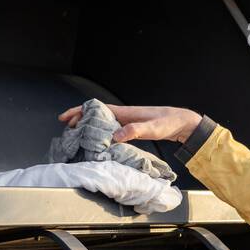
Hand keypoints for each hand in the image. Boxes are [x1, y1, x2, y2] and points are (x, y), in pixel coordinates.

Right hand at [57, 104, 201, 143]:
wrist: (183, 123)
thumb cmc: (170, 122)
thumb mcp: (153, 128)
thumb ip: (135, 131)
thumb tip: (116, 136)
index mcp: (126, 112)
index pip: (98, 109)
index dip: (81, 111)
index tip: (68, 117)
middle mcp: (124, 115)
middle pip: (96, 114)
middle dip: (80, 118)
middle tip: (66, 127)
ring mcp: (128, 121)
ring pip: (103, 122)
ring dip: (89, 126)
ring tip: (77, 134)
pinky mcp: (132, 129)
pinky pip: (111, 129)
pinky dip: (101, 133)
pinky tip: (98, 140)